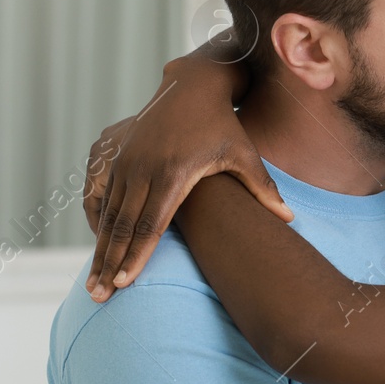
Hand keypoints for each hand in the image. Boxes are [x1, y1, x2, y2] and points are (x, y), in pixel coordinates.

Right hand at [81, 47, 294, 301]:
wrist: (193, 86)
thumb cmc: (223, 126)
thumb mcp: (244, 155)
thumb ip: (263, 190)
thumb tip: (290, 219)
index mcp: (174, 172)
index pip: (152, 224)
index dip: (138, 255)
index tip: (126, 283)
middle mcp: (144, 168)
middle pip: (124, 226)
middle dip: (110, 264)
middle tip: (100, 296)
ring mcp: (126, 161)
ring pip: (108, 214)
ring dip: (100, 250)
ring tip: (94, 284)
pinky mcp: (115, 155)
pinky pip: (100, 196)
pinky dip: (97, 224)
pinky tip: (97, 249)